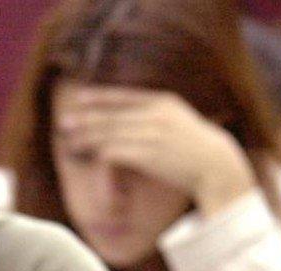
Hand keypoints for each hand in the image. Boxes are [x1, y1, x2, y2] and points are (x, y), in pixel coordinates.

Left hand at [59, 86, 254, 216]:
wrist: (216, 165)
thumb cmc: (193, 147)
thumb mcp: (177, 120)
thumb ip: (154, 114)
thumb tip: (126, 118)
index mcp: (164, 101)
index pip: (124, 96)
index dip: (100, 97)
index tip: (80, 98)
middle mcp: (156, 114)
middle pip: (111, 115)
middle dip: (85, 119)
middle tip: (63, 124)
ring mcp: (152, 133)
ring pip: (108, 133)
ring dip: (86, 139)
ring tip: (69, 143)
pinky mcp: (147, 154)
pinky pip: (114, 151)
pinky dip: (97, 154)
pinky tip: (87, 156)